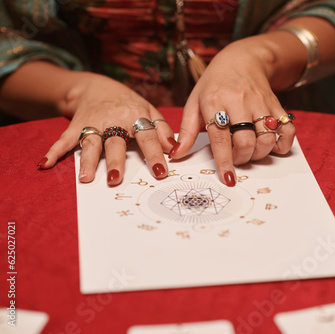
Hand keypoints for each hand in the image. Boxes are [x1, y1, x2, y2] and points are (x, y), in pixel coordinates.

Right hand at [37, 73, 177, 185]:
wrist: (97, 86)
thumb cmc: (128, 103)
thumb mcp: (149, 110)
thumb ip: (162, 129)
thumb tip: (175, 148)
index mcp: (136, 117)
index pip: (148, 138)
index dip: (155, 155)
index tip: (160, 172)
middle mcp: (114, 121)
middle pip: (115, 143)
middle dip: (115, 161)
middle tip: (115, 179)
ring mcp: (93, 123)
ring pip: (91, 143)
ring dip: (88, 160)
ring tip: (86, 178)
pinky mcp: (77, 126)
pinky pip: (65, 139)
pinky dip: (54, 151)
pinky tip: (45, 164)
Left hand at [169, 36, 295, 185]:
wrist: (241, 60)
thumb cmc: (214, 85)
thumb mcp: (194, 102)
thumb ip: (186, 131)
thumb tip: (176, 155)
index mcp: (214, 100)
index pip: (220, 137)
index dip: (224, 161)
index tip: (228, 178)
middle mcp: (239, 100)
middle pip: (246, 141)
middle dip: (242, 158)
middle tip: (236, 158)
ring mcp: (260, 102)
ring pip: (266, 138)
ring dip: (259, 153)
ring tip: (250, 152)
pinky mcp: (276, 104)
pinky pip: (287, 129)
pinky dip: (283, 144)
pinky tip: (273, 146)